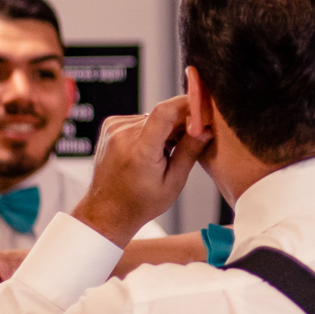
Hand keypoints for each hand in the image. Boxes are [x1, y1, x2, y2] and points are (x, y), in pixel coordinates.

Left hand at [74, 96, 212, 246]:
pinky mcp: (110, 125)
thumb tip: (207, 129)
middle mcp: (123, 135)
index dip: (188, 104)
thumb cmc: (140, 203)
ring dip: (165, 128)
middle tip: (189, 141)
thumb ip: (189, 152)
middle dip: (181, 122)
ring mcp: (114, 128)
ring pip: (153, 117)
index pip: (165, 112)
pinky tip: (150, 150)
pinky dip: (151, 130)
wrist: (107, 210)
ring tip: (164, 153)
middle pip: (163, 114)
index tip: (204, 108)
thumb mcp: (173, 183)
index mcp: (140, 151)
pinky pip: (141, 119)